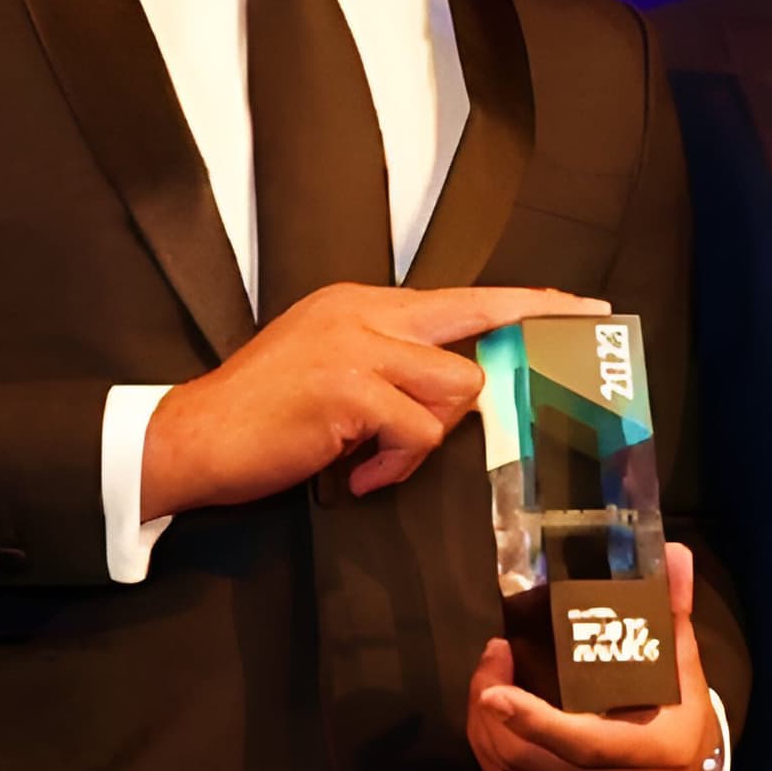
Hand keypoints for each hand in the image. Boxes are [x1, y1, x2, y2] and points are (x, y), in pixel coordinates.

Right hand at [141, 283, 602, 514]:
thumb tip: (459, 388)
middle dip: (533, 330)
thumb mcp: (330, 366)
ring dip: (427, 436)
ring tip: (378, 458)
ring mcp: (358, 346)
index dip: (524, 302)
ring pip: (454, 386)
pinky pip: (419, 432)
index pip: (462, 297)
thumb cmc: (263, 415)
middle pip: (476, 315)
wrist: (193, 436)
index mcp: (364, 304)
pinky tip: (357, 473)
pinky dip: (395, 465)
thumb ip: (388, 363)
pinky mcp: (351, 389)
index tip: (578, 307)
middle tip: (576, 348)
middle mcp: (366, 313)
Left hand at [469, 541, 723, 770]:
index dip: (535, 722)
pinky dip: (491, 754)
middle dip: (495, 710)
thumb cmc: (680, 714)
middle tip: (493, 658)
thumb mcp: (683, 665)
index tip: (493, 692)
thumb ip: (670, 612)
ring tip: (488, 678)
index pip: (584, 744)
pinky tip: (489, 719)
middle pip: (534, 760)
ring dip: (486, 728)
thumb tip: (673, 554)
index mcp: (652, 753)